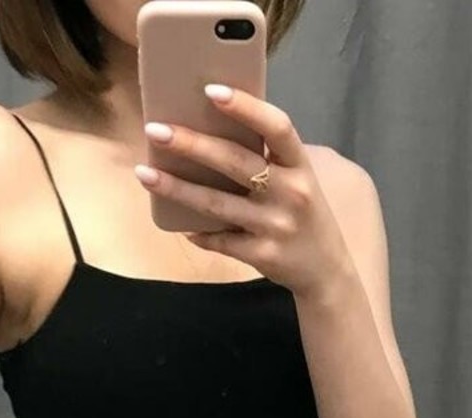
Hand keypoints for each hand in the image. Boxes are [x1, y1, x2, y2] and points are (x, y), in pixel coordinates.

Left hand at [135, 85, 353, 301]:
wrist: (326, 271)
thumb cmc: (305, 214)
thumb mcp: (299, 180)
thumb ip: (268, 157)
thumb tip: (213, 128)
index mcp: (300, 166)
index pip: (277, 127)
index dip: (246, 107)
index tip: (210, 91)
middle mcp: (291, 193)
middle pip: (236, 162)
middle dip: (192, 144)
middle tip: (155, 130)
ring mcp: (276, 226)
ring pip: (217, 204)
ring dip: (177, 188)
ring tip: (145, 173)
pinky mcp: (262, 255)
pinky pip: (221, 240)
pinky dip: (198, 233)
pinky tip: (179, 226)